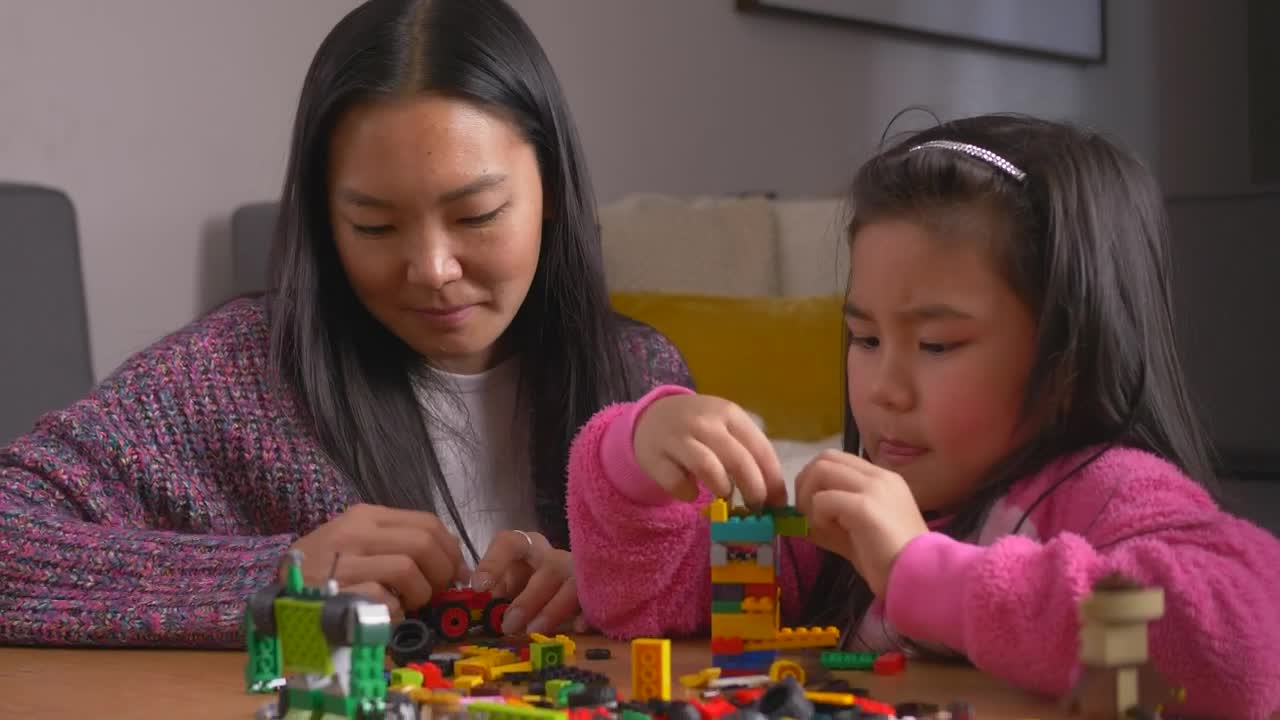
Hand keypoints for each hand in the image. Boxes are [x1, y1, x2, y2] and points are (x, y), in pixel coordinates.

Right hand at [288, 503, 468, 619]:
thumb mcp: (358, 545)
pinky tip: (383, 615)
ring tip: (407, 604)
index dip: (452, 550)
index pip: (428, 522)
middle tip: (436, 593)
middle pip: (423, 543)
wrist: (274, 597)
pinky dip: (394, 613)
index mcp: (365, 517)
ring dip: (419, 594)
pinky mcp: (335, 594)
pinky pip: (384, 600)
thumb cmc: (325, 572)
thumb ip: (400, 546)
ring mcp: (342, 563)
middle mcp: (353, 533)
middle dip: (441, 572)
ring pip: (408, 569)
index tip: (456, 573)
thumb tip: (455, 566)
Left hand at [471, 530, 585, 635]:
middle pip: (548, 569)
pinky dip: (587, 613)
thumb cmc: (526, 585)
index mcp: (527, 548)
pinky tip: (577, 627)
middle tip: (508, 624)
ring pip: (573, 585)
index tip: (479, 587)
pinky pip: (595, 601)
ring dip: (553, 609)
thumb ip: (493, 595)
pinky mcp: (595, 593)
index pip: (510, 544)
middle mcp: (554, 558)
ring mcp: (578, 574)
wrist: (561, 589)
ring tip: (535, 630)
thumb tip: (476, 609)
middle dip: (528, 599)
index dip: (494, 563)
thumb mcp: (505, 587)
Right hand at [633, 394, 785, 507]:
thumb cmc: (699, 429)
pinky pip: (677, 482)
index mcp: (729, 414)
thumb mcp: (725, 428)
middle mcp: (705, 422)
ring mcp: (678, 438)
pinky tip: (690, 493)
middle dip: (753, 490)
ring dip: (723, 489)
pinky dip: (688, 494)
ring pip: (708, 468)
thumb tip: (774, 496)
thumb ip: (747, 454)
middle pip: (739, 461)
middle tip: (756, 508)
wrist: (651, 417)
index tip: (779, 505)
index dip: (773, 480)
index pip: (761, 449)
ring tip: (724, 498)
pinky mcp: (655, 456)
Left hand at [794, 449, 928, 596]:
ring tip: (818, 524)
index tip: (809, 507)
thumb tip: (801, 518)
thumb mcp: (858, 533)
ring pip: (821, 470)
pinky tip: (829, 535)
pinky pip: (823, 499)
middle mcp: (879, 476)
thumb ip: (833, 519)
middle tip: (805, 514)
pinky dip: (817, 516)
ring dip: (809, 497)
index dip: (813, 480)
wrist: (921, 578)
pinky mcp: (865, 506)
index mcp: (882, 479)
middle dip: (805, 483)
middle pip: (824, 458)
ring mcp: (873, 488)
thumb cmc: (893, 561)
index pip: (835, 459)